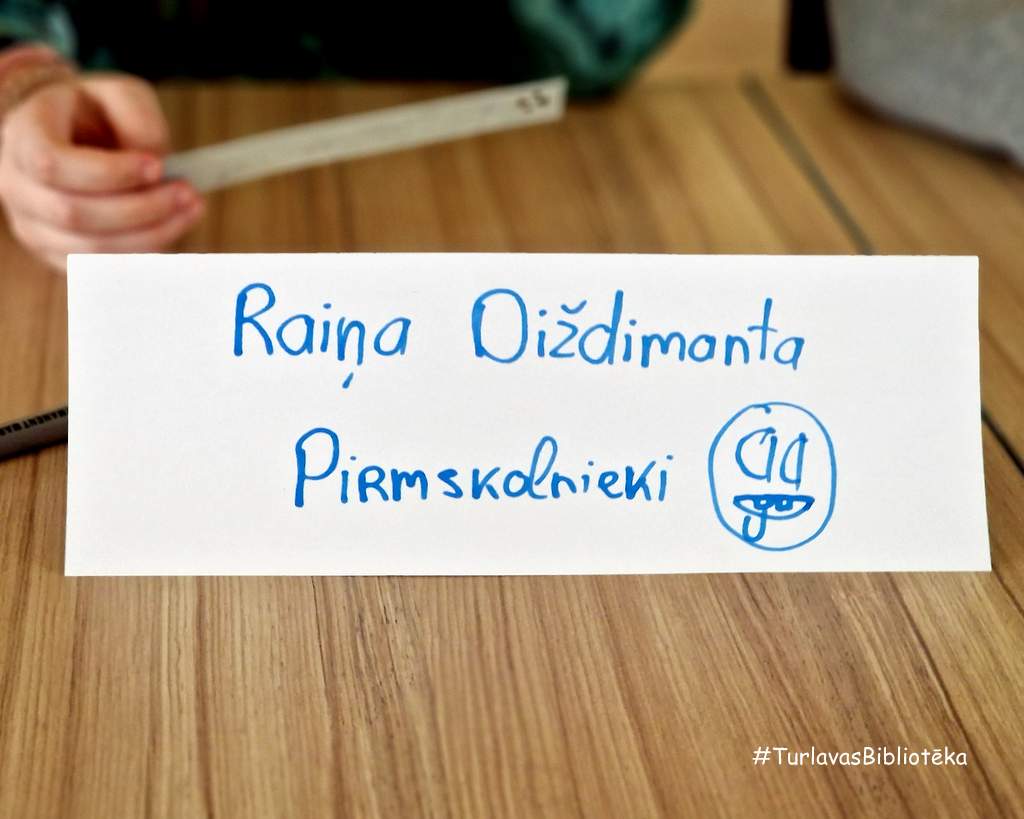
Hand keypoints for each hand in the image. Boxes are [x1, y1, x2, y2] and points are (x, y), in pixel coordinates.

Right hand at [0, 73, 203, 270]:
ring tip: (190, 209)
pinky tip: (172, 230)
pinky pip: (99, 270)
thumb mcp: (119, 95)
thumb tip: (155, 167)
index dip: (108, 172)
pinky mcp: (56, 254)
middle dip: (140, 209)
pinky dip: (141, 255)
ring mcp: (32, 226)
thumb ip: (138, 120)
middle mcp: (16, 185)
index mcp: (24, 136)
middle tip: (188, 193)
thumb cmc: (96, 112)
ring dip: (149, 237)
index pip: (52, 164)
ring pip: (89, 249)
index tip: (157, 166)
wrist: (70, 135)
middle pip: (73, 214)